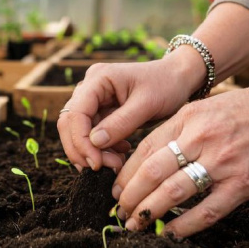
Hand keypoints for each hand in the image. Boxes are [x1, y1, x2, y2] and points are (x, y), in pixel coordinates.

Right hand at [58, 47, 206, 171]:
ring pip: (79, 131)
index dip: (81, 141)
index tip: (97, 163)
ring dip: (92, 152)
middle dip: (82, 149)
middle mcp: (90, 87)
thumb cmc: (166, 85)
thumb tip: (95, 143)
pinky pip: (92, 134)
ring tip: (116, 162)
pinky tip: (120, 153)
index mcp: (98, 79)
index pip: (75, 114)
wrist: (179, 79)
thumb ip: (121, 123)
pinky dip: (102, 148)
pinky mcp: (102, 111)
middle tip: (102, 168)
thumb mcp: (147, 104)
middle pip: (70, 123)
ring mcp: (94, 99)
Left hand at [112, 79, 248, 237]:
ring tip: (135, 225)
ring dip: (149, 212)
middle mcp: (201, 138)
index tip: (116, 188)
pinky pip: (207, 210)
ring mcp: (223, 162)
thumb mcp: (206, 107)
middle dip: (130, 196)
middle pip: (152, 172)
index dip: (126, 173)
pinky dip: (185, 225)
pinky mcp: (243, 183)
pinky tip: (170, 233)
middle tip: (120, 211)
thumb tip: (149, 159)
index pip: (145, 149)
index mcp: (188, 117)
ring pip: (173, 192)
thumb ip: (180, 130)